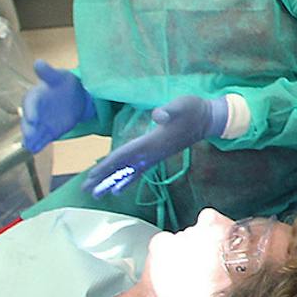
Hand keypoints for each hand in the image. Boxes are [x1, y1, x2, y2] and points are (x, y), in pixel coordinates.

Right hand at [20, 60, 94, 151]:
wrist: (76, 97)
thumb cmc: (64, 83)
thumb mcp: (59, 76)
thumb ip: (48, 73)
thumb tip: (38, 62)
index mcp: (35, 96)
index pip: (31, 104)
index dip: (31, 112)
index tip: (34, 119)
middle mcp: (34, 111)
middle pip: (28, 121)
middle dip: (29, 129)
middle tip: (31, 135)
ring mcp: (40, 123)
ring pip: (32, 132)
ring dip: (31, 139)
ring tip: (30, 146)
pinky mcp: (47, 132)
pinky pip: (41, 139)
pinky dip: (37, 144)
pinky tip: (35, 149)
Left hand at [88, 95, 229, 198]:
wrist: (209, 120)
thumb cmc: (194, 109)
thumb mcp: (183, 105)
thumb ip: (170, 110)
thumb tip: (159, 115)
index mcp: (153, 142)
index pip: (125, 156)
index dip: (108, 165)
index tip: (92, 176)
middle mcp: (153, 153)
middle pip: (124, 168)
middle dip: (105, 178)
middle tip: (86, 190)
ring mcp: (156, 156)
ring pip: (131, 172)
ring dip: (114, 181)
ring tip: (99, 192)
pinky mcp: (159, 155)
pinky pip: (140, 170)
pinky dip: (128, 178)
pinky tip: (120, 184)